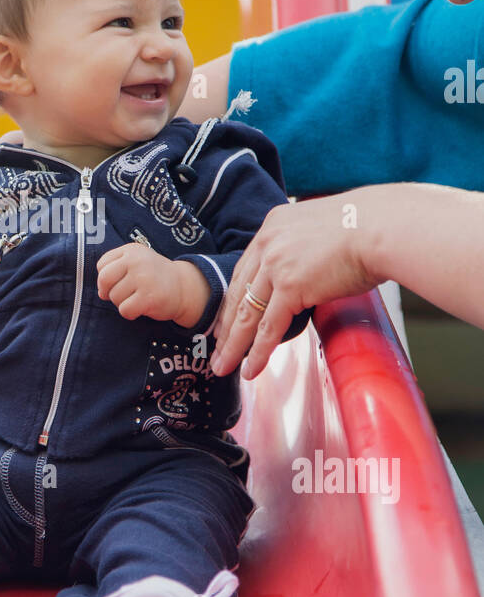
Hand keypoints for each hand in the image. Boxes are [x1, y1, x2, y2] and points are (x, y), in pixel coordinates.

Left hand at [96, 243, 208, 325]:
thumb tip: (101, 293)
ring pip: (114, 297)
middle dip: (109, 291)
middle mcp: (137, 261)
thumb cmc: (153, 277)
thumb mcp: (135, 263)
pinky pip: (125, 310)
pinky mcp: (149, 297)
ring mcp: (143, 278)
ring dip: (123, 303)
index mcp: (131, 250)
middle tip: (122, 295)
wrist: (183, 287)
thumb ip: (115, 270)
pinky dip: (130, 313)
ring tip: (138, 298)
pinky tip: (141, 307)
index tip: (117, 283)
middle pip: (104, 280)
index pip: (102, 265)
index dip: (105, 279)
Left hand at [210, 198, 383, 379]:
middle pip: (238, 291)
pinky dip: (257, 352)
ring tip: (221, 365)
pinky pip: (268, 327)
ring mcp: (276, 265)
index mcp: (272, 227)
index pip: (245, 268)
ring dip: (232, 345)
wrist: (381, 227)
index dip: (234, 296)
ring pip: (246, 314)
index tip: (226, 316)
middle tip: (214, 346)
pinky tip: (249, 369)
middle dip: (224, 324)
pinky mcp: (291, 286)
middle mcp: (268, 243)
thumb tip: (312, 267)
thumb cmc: (366, 228)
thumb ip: (306, 247)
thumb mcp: (321, 229)